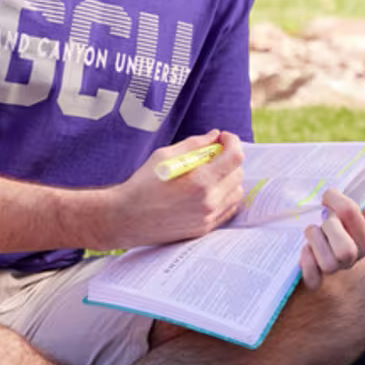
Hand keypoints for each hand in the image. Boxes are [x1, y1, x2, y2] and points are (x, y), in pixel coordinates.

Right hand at [103, 130, 245, 248]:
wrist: (125, 219)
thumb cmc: (141, 185)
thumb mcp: (164, 157)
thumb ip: (194, 144)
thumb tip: (214, 135)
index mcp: (200, 182)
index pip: (234, 157)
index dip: (232, 142)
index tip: (223, 138)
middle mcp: (209, 202)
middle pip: (238, 174)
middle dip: (230, 159)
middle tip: (214, 154)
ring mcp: (208, 218)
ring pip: (237, 192)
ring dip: (229, 178)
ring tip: (210, 173)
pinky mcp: (205, 229)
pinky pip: (229, 208)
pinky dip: (225, 195)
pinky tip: (208, 190)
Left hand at [297, 189, 364, 289]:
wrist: (313, 241)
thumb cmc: (339, 225)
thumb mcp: (362, 217)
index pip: (353, 217)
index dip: (339, 205)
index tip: (329, 197)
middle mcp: (354, 257)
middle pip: (346, 252)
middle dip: (329, 228)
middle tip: (324, 220)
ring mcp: (335, 270)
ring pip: (329, 264)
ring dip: (315, 241)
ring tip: (314, 233)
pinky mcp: (316, 280)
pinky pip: (313, 278)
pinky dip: (307, 262)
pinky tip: (305, 250)